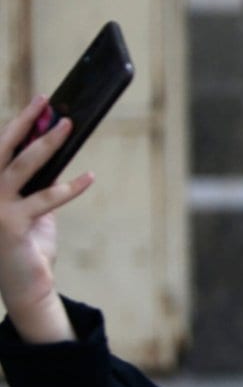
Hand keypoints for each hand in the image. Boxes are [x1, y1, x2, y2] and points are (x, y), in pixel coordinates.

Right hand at [0, 96, 93, 341]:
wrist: (26, 284)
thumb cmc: (28, 242)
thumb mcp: (32, 205)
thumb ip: (36, 180)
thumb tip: (53, 146)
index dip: (16, 124)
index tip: (38, 105)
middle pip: (0, 149)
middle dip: (24, 122)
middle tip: (46, 101)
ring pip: (22, 166)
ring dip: (47, 143)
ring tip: (68, 125)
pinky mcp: (11, 226)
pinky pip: (46, 198)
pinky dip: (71, 187)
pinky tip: (89, 177)